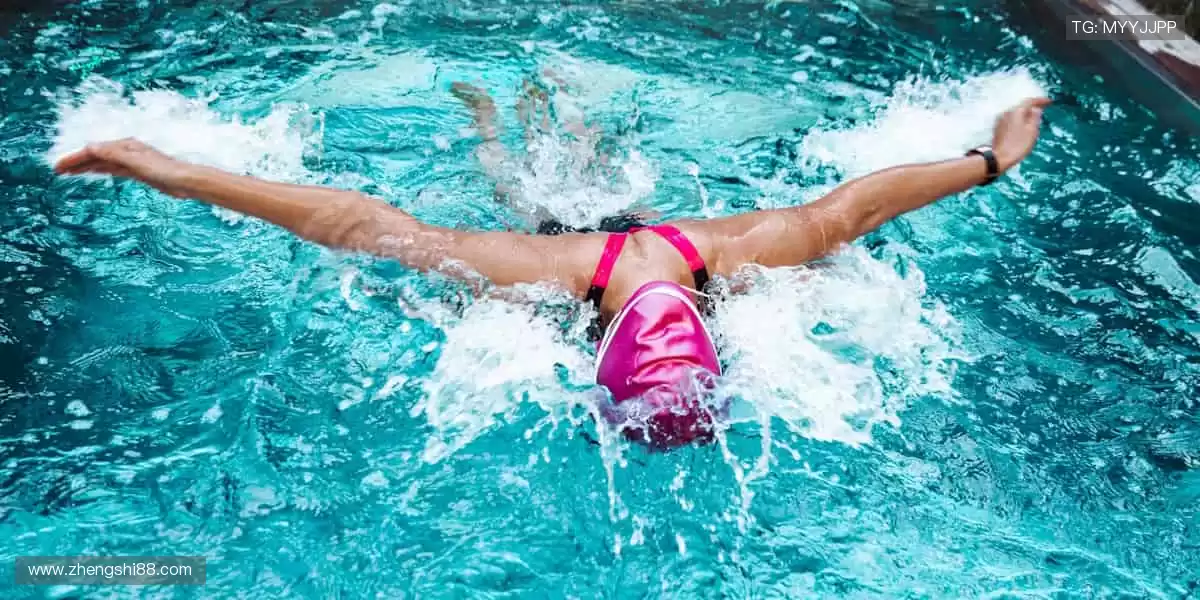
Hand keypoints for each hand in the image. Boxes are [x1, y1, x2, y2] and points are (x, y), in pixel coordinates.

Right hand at [54, 138, 191, 197]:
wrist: (186, 181)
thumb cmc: (165, 170)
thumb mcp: (136, 163)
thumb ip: (114, 155)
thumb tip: (91, 146)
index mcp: (125, 146)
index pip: (93, 151)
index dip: (75, 158)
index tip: (59, 167)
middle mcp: (126, 150)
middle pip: (95, 155)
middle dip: (76, 161)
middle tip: (57, 170)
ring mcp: (132, 161)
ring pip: (103, 162)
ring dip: (86, 166)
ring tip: (69, 172)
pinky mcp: (138, 171)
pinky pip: (113, 169)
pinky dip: (100, 169)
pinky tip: (94, 172)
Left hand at [991, 97, 1050, 171]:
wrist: (999, 158)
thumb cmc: (1018, 145)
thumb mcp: (1032, 130)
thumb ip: (1035, 117)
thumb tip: (1035, 109)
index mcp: (1016, 112)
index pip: (1029, 101)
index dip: (1040, 100)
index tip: (1049, 102)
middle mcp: (1006, 113)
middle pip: (1021, 106)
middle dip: (1033, 106)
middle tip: (1043, 108)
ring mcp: (1000, 120)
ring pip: (1016, 113)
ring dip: (1025, 114)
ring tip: (1034, 117)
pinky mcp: (998, 128)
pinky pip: (1011, 119)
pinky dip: (1019, 119)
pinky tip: (1023, 125)